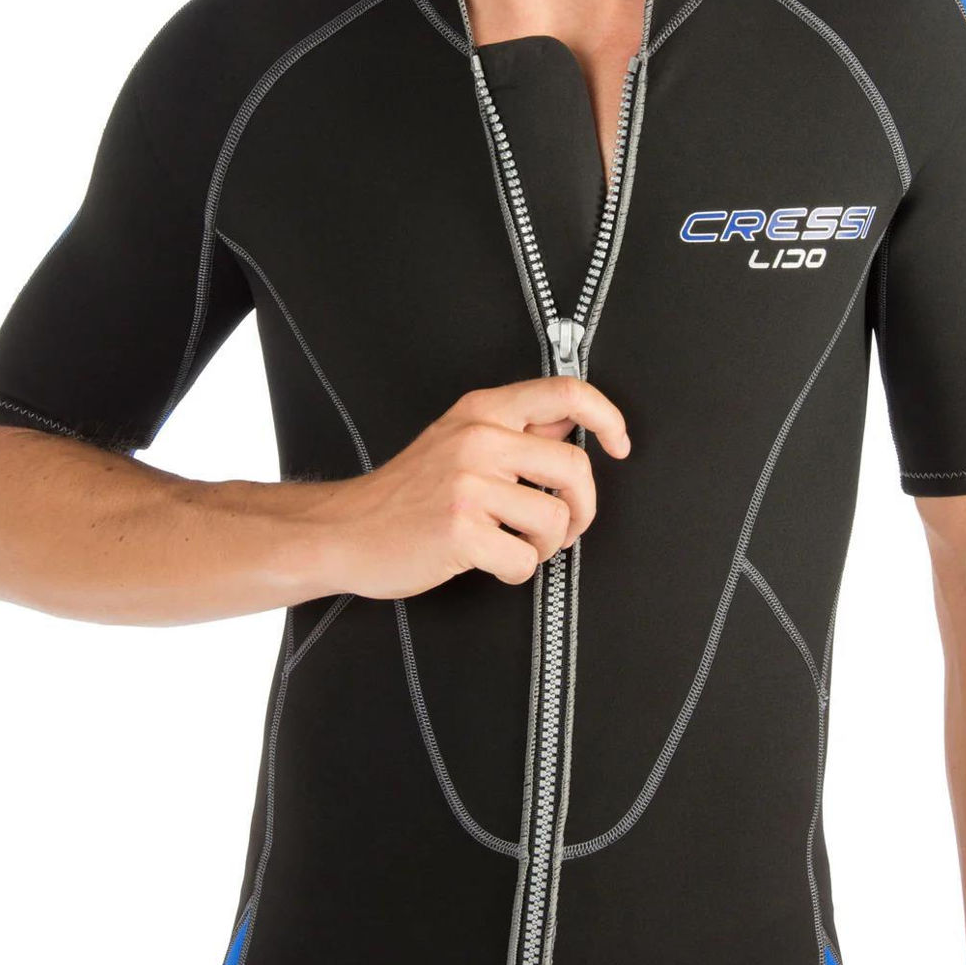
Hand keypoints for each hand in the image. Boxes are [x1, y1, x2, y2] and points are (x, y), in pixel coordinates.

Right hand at [316, 376, 630, 598]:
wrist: (346, 530)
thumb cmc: (405, 493)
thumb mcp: (456, 439)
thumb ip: (513, 431)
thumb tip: (573, 427)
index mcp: (482, 411)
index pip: (566, 394)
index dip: (607, 418)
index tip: (618, 445)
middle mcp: (478, 439)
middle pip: (575, 469)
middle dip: (581, 510)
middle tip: (563, 527)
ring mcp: (468, 484)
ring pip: (554, 520)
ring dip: (545, 546)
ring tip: (516, 546)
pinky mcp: (461, 530)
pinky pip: (524, 559)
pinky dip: (515, 570)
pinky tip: (489, 562)